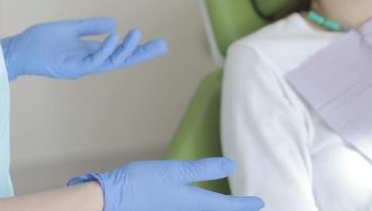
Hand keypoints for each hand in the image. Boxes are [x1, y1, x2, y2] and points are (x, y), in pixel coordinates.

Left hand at [1, 17, 167, 80]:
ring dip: (125, 49)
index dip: (138, 49)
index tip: (158, 43)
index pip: (119, 52)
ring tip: (138, 35)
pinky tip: (115, 36)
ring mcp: (81, 67)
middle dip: (142, 54)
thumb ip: (91, 26)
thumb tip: (115, 23)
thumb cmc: (40, 41)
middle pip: (121, 60)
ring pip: (111, 62)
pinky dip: (106, 49)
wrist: (19, 49)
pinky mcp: (71, 67)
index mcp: (90, 53)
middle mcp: (89, 63)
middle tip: (163, 45)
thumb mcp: (70, 28)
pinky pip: (94, 60)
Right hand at [68, 157, 262, 210]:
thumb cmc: (141, 183)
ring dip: (217, 210)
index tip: (261, 203)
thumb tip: (232, 165)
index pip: (226, 206)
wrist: (110, 200)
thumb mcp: (175, 171)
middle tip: (248, 206)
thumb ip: (203, 169)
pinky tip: (198, 204)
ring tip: (227, 205)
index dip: (245, 205)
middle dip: (232, 210)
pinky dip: (201, 209)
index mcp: (194, 204)